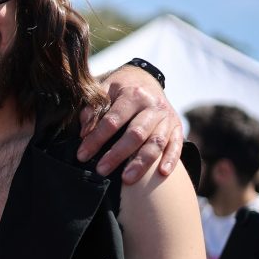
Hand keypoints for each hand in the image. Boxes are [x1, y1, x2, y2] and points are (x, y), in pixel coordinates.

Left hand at [78, 65, 182, 183]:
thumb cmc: (119, 88)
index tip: (82, 155)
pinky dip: (171, 159)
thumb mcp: (103, 89)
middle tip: (101, 170)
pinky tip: (162, 173)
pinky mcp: (177, 127)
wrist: (145, 78)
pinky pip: (177, 145)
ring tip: (127, 179)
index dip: (96, 139)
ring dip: (142, 163)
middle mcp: (153, 105)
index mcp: (133, 94)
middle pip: (136, 134)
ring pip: (156, 142)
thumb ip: (93, 108)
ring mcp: (167, 117)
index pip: (112, 120)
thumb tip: (84, 131)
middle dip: (117, 154)